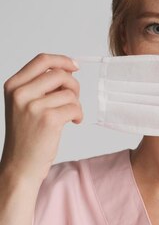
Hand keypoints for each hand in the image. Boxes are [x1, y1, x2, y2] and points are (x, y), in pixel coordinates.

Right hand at [1, 53, 82, 183]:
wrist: (20, 165)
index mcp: (13, 85)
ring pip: (70, 92)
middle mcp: (20, 93)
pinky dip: (79, 114)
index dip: (63, 60)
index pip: (42, 60)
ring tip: (70, 115)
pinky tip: (73, 122)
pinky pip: (75, 107)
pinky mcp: (48, 119)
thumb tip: (67, 70)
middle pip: (60, 73)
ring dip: (76, 104)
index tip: (75, 66)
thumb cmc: (27, 135)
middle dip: (74, 85)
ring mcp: (33, 106)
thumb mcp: (25, 104)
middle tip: (73, 99)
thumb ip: (40, 86)